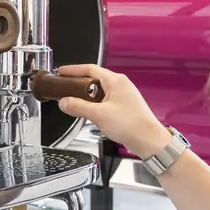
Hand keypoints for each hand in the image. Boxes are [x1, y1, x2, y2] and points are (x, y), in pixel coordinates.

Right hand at [55, 64, 170, 157]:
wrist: (148, 140)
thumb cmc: (130, 125)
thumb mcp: (99, 115)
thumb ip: (78, 107)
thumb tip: (63, 102)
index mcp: (115, 81)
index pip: (90, 69)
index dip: (73, 70)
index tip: (61, 72)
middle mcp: (121, 84)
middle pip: (94, 78)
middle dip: (78, 83)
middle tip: (64, 87)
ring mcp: (124, 95)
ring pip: (100, 90)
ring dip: (86, 95)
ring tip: (74, 101)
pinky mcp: (125, 105)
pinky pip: (106, 99)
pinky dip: (95, 103)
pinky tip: (90, 112)